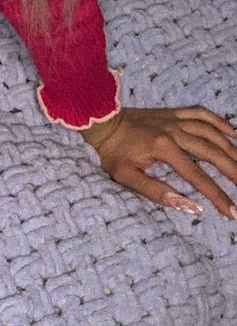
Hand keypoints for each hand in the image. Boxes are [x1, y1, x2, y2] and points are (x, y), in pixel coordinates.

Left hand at [81, 105, 236, 218]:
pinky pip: (200, 113)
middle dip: (233, 173)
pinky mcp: (172, 113)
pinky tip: (233, 131)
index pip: (197, 176)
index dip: (217, 196)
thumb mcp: (126, 177)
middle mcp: (174, 130)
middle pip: (212, 152)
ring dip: (231, 149)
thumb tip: (188, 207)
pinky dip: (218, 121)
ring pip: (211, 132)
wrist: (101, 121)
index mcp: (163, 148)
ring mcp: (174, 119)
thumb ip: (156, 192)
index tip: (232, 212)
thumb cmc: (113, 152)